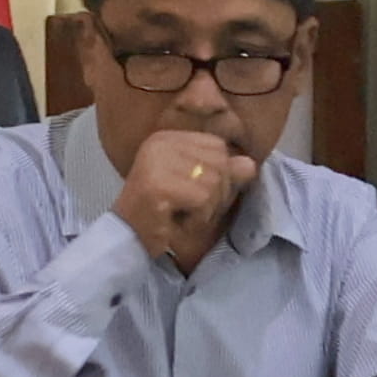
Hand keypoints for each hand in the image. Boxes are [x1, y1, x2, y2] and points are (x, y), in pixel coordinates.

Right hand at [111, 123, 260, 271]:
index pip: (217, 146)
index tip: (194, 193)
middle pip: (220, 163)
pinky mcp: (157, 184)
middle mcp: (160, 143)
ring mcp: (156, 162)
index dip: (219, 174)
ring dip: (206, 209)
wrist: (126, 238)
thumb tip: (250, 164)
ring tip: (183, 215)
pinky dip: (198, 217)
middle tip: (190, 209)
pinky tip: (178, 221)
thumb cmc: (163, 213)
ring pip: (214, 183)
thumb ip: (224, 172)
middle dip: (216, 194)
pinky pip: (202, 199)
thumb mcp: (197, 187)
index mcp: (167, 138)